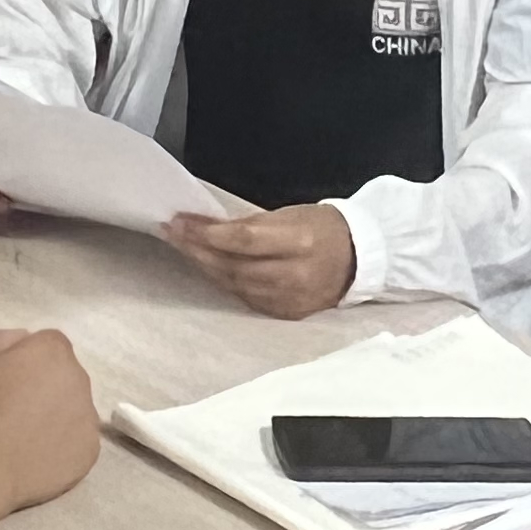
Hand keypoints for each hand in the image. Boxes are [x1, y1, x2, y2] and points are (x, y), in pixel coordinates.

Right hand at [0, 325, 99, 508]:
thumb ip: (5, 340)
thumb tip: (25, 341)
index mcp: (53, 352)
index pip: (48, 345)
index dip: (26, 362)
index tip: (6, 382)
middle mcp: (80, 379)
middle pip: (65, 377)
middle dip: (45, 388)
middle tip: (13, 412)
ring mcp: (88, 418)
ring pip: (74, 411)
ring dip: (56, 418)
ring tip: (23, 441)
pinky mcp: (89, 452)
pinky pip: (77, 444)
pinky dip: (61, 449)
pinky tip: (35, 459)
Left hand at [161, 204, 357, 319]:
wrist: (359, 258)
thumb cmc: (322, 228)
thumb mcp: (289, 215)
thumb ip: (249, 225)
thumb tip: (204, 226)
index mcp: (299, 242)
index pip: (242, 240)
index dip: (206, 234)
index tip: (178, 222)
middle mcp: (294, 275)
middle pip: (233, 266)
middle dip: (197, 250)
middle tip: (171, 233)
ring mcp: (290, 299)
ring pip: (234, 285)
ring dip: (206, 267)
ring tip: (185, 249)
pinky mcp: (286, 314)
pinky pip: (245, 298)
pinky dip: (225, 283)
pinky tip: (210, 269)